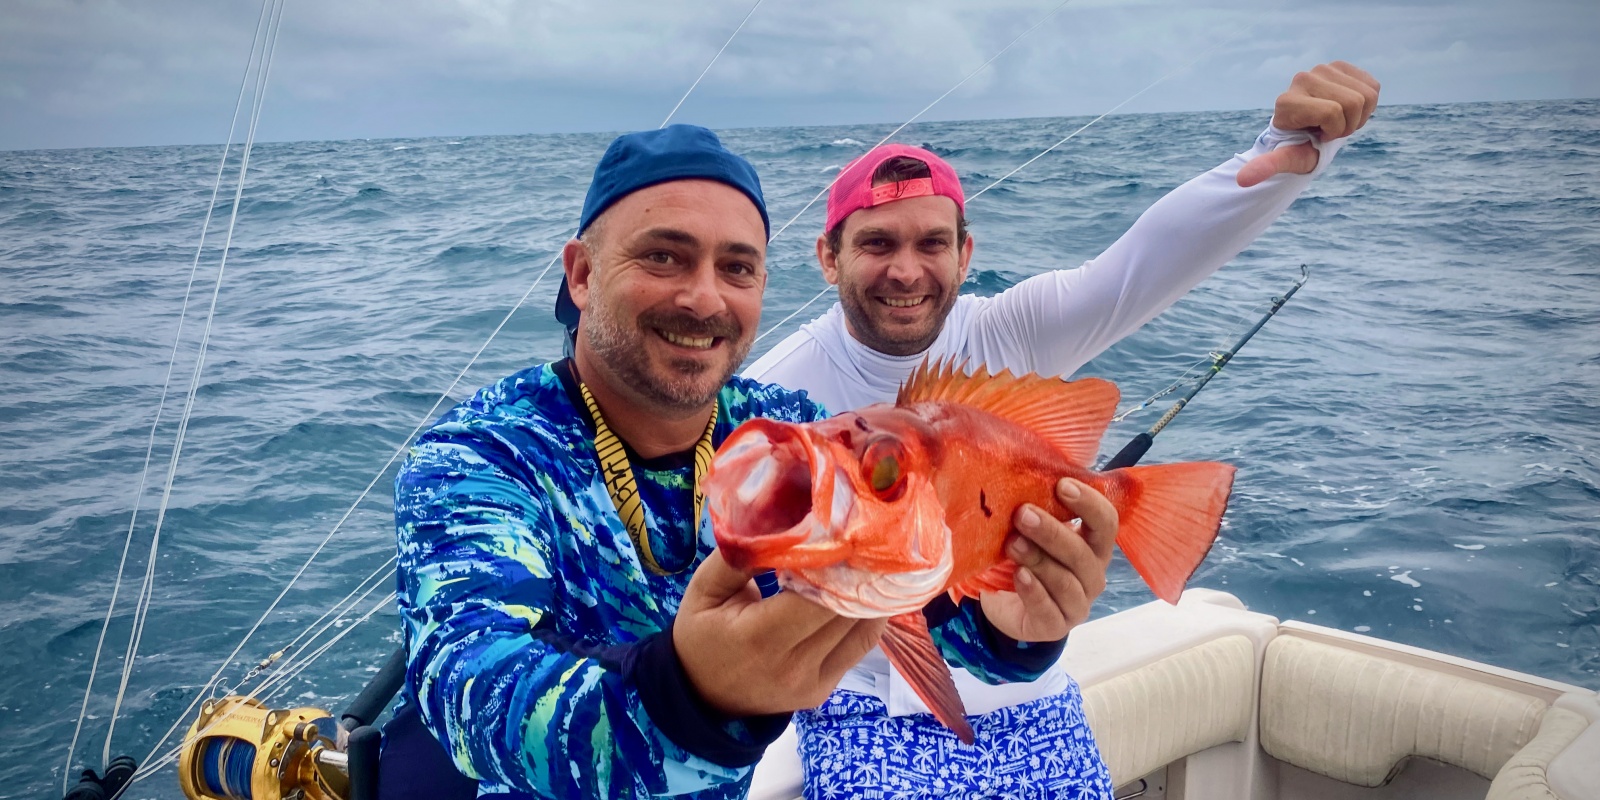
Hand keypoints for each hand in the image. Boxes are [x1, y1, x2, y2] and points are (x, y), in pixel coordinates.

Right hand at [673, 550, 886, 717]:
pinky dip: (867, 613)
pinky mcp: (826, 689)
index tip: (841, 527)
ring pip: (863, 627)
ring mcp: (814, 682)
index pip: (817, 595)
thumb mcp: (704, 590)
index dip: (835, 562)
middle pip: (846, 610)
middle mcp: (793, 666)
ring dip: (871, 591)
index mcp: (759, 638)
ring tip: (871, 556)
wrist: (701, 696)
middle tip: (863, 532)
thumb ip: (741, 558)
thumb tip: (785, 529)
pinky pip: (861, 644)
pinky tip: (866, 587)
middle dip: (858, 570)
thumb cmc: (701, 635)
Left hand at [979, 478, 1116, 642]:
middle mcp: (1092, 576)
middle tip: (1022, 514)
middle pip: (1082, 553)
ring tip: (1013, 543)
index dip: (1089, 504)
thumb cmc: (1027, 559)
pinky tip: (1019, 575)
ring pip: (1065, 581)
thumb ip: (1037, 509)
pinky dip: (1034, 591)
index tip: (1061, 485)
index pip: (1106, 524)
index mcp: (1094, 547)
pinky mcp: (1055, 626)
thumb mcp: (1034, 533)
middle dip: (1052, 532)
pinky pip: (1048, 609)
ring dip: (1039, 559)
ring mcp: (1077, 604)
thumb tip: (1018, 472)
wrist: (1009, 607)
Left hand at [1237, 61, 1381, 187]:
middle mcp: (1302, 79)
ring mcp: (1322, 69)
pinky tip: (1348, 108)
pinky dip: (1368, 104)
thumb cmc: (1298, 146)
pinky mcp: (1340, 66)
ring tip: (1337, 119)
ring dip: (1359, 115)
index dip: (1334, 130)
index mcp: (1287, 102)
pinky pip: (1373, 85)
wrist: (1307, 129)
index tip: (1319, 135)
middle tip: (1330, 129)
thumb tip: (1242, 180)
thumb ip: (1267, 166)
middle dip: (1348, 124)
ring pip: (1367, 94)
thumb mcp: (1286, 159)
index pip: (1333, 112)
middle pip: (1353, 102)